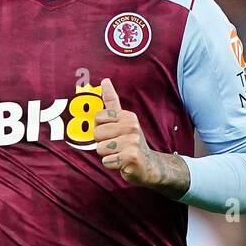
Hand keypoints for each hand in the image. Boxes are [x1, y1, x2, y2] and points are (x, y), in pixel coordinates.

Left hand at [94, 78, 189, 195]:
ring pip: (100, 149)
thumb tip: (105, 80)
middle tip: (116, 146)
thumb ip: (112, 102)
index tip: (113, 133)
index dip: (100, 128)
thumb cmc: (130, 143)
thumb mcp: (123, 120)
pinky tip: (122, 162)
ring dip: (107, 155)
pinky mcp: (131, 157)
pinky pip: (106, 161)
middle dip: (102, 143)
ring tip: (119, 154)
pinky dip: (111, 165)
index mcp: (127, 116)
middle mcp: (131, 126)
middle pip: (97, 133)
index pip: (98, 117)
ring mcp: (132, 141)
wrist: (149, 165)